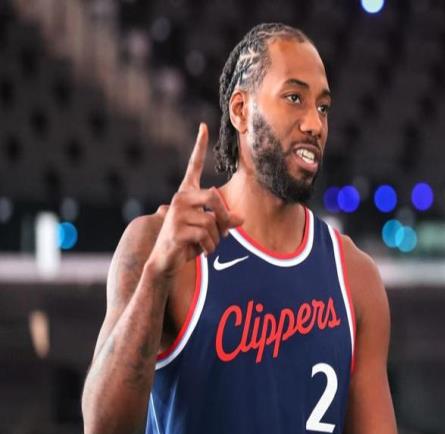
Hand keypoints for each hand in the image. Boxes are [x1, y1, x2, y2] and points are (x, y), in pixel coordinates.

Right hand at [148, 123, 242, 275]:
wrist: (166, 260)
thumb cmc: (188, 242)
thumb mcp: (209, 230)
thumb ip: (224, 221)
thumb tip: (241, 218)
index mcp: (187, 194)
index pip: (193, 166)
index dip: (199, 146)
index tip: (204, 126)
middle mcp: (180, 198)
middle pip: (215, 198)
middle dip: (224, 218)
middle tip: (223, 233)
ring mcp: (176, 213)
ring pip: (213, 222)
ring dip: (216, 239)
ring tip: (206, 246)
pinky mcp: (176, 229)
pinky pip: (206, 235)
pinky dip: (209, 248)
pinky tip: (201, 252)